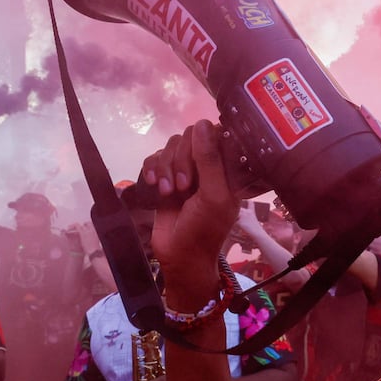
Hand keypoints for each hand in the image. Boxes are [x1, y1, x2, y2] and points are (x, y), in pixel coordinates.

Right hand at [140, 121, 239, 280]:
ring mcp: (184, 171)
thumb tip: (201, 123)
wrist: (179, 257)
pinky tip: (154, 186)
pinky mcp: (164, 178)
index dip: (205, 141)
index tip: (200, 159)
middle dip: (182, 159)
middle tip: (183, 186)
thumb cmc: (204, 230)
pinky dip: (152, 168)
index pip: (217, 134)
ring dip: (166, 167)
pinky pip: (155, 157)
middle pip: (190, 137)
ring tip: (168, 192)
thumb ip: (209, 159)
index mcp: (227, 169)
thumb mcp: (213, 196)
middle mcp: (207, 166)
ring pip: (172, 146)